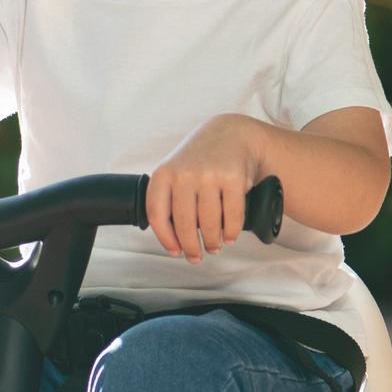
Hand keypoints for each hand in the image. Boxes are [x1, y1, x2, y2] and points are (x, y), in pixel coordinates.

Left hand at [145, 115, 264, 262]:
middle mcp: (184, 174)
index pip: (157, 215)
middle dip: (191, 247)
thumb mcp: (175, 171)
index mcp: (164, 174)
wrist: (231, 134)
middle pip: (184, 224)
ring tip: (214, 247)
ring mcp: (209, 175)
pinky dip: (231, 232)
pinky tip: (229, 237)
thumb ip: (168, 199)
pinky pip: (232, 216)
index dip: (165, 239)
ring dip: (212, 242)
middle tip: (196, 256)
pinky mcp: (233, 178)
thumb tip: (172, 239)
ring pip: (209, 223)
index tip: (174, 251)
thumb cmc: (199, 160)